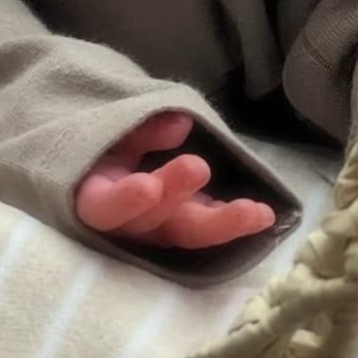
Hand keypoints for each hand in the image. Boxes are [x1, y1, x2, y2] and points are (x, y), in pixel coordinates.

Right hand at [74, 111, 276, 249]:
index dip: (125, 201)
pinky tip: (262, 216)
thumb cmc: (105, 147)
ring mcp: (159, 230)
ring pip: (186, 233)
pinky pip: (206, 230)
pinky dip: (232, 223)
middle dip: (178, 195)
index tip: (148, 185)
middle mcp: (127, 224)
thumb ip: (141, 130)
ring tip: (258, 212)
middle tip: (199, 167)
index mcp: (94, 197)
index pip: (104, 208)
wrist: (105, 167)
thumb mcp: (112, 131)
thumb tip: (181, 124)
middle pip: (151, 222)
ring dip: (222, 222)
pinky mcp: (184, 228)